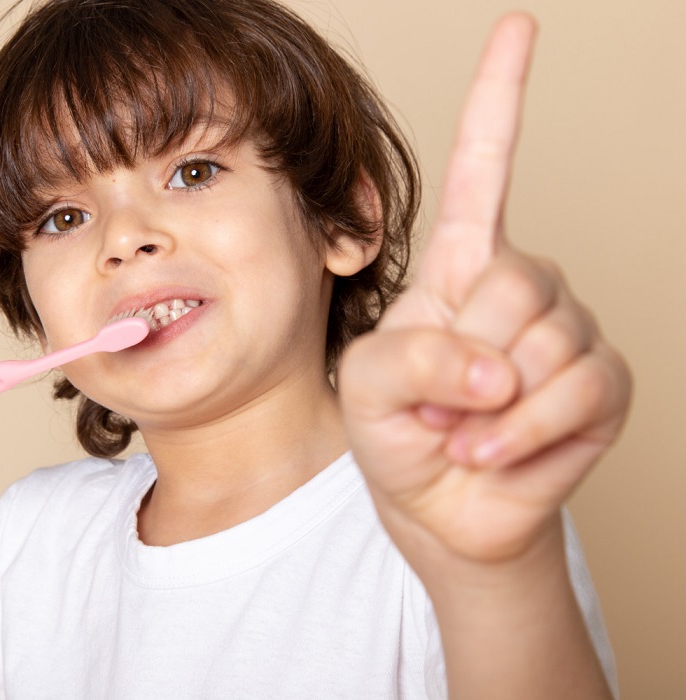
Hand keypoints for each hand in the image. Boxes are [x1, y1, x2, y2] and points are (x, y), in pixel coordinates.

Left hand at [338, 15, 630, 565]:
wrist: (439, 509)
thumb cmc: (397, 433)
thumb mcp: (368, 386)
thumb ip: (412, 357)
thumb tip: (500, 363)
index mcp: (458, 265)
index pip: (483, 169)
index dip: (498, 100)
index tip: (519, 28)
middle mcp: (520, 284)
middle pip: (510, 281)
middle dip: (463, 356)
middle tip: (439, 399)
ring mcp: (568, 331)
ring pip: (545, 340)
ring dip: (486, 408)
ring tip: (464, 428)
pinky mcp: (602, 384)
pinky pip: (574, 391)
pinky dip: (520, 434)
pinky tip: (493, 450)